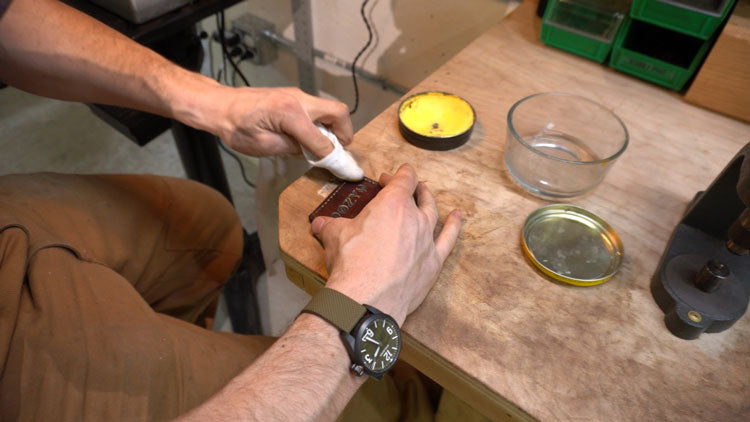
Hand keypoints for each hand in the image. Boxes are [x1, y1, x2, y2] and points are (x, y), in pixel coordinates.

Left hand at [191, 85, 351, 158]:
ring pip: (330, 108)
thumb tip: (314, 152)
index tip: (343, 170)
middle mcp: (299, 100)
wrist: (221, 106)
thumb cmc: (236, 127)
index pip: (323, 139)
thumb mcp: (264, 146)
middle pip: (338, 112)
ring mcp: (297, 95)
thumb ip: (293, 148)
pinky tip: (310, 137)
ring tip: (323, 146)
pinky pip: (317, 109)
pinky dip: (322, 123)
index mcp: (291, 113)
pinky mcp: (294, 96)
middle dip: (345, 133)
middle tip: (339, 151)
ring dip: (333, 127)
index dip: (333, 157)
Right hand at [310, 164, 462, 323]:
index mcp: (393, 204)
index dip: (396, 175)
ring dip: (429, 201)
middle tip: (401, 188)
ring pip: (433, 213)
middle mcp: (415, 218)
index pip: (402, 179)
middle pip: (418, 195)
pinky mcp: (433, 263)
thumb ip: (330, 226)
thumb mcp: (335, 237)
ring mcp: (427, 240)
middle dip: (410, 188)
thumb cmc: (351, 263)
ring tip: (426, 195)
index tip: (387, 178)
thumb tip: (319, 224)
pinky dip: (453, 227)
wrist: (367, 299)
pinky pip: (448, 240)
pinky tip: (457, 218)